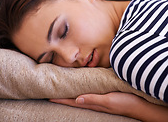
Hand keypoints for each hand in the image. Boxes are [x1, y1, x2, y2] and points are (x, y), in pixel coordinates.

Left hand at [50, 92, 167, 121]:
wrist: (140, 104)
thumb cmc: (125, 102)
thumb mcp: (109, 101)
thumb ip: (94, 99)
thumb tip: (76, 99)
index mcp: (93, 103)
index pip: (73, 101)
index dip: (61, 99)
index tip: (49, 96)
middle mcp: (94, 101)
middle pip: (74, 98)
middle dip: (63, 95)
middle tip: (52, 90)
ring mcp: (99, 97)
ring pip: (81, 94)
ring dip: (71, 91)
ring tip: (62, 86)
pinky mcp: (104, 93)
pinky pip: (89, 91)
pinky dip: (82, 88)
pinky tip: (80, 85)